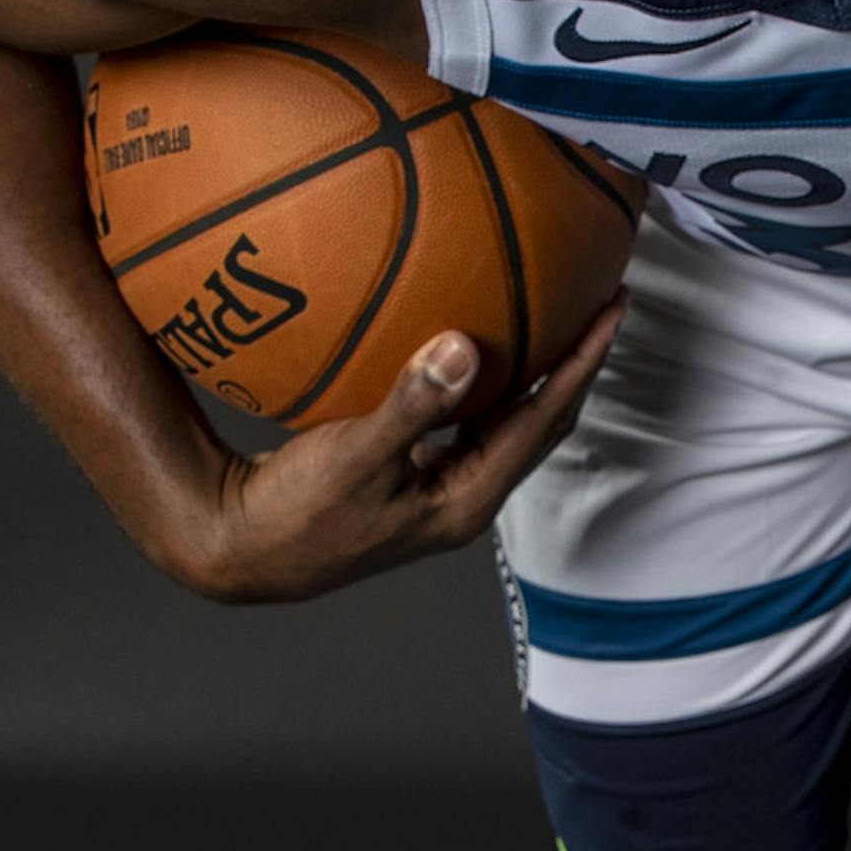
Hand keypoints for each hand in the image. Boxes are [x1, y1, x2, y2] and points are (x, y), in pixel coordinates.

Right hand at [166, 298, 624, 603]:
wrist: (239, 550)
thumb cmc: (294, 514)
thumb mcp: (352, 456)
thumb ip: (412, 404)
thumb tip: (464, 347)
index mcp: (466, 500)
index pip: (543, 420)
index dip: (582, 363)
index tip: (611, 307)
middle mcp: (463, 497)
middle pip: (539, 421)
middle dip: (573, 364)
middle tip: (600, 300)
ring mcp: (437, 490)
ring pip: (503, 420)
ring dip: (531, 371)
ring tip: (551, 314)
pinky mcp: (410, 477)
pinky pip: (462, 419)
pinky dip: (476, 381)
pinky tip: (463, 342)